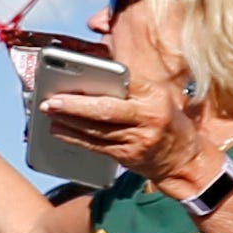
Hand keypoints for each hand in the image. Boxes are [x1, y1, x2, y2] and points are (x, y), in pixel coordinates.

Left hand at [45, 8, 232, 194]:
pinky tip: (59, 130)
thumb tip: (95, 76)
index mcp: (155, 97)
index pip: (125, 82)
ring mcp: (137, 140)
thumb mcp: (158, 97)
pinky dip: (75, 138)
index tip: (77, 73)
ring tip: (49, 113)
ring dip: (69, 122)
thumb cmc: (167, 122)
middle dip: (75, 106)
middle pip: (105, 110)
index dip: (101, 78)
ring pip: (96, 130)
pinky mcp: (126, 157)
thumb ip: (132, 88)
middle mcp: (147, 118)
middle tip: (52, 100)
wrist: (184, 160)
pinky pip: (96, 146)